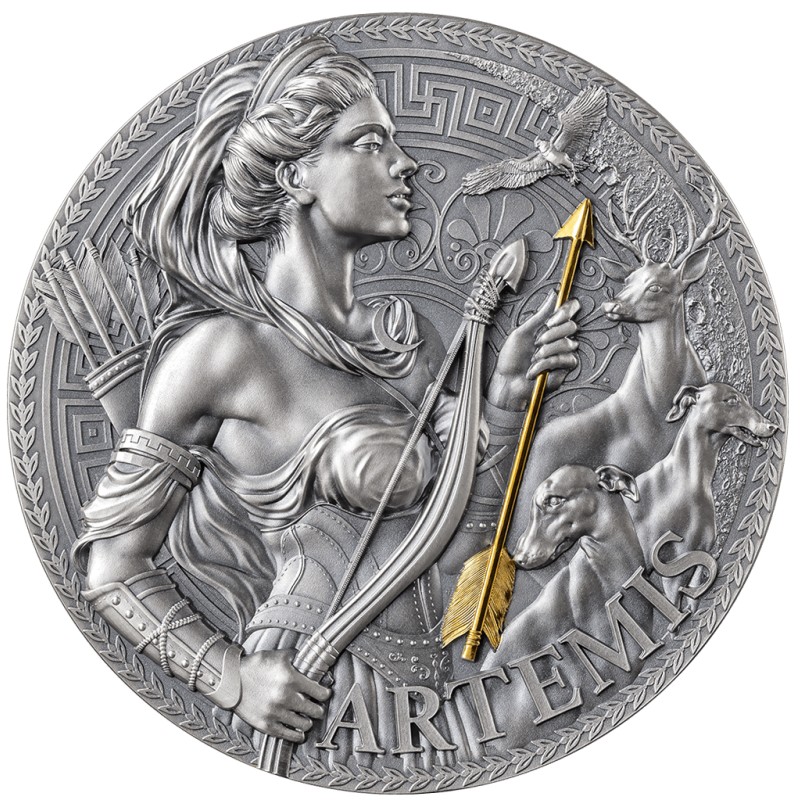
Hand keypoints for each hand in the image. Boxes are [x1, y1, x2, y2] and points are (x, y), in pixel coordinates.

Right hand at [234, 649, 330, 741]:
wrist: (230, 680)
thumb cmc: (254, 666)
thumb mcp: (278, 655)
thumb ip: (297, 658)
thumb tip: (313, 662)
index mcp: (290, 678)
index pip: (320, 693)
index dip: (325, 694)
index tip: (324, 694)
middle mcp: (284, 697)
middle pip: (315, 710)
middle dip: (318, 708)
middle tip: (316, 705)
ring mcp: (275, 713)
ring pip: (305, 724)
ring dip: (308, 720)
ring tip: (307, 717)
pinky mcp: (266, 725)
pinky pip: (289, 735)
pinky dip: (297, 735)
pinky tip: (299, 731)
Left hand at [488, 295, 579, 410]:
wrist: (508, 382)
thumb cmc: (511, 359)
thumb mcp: (522, 332)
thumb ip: (539, 315)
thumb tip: (553, 295)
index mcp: (548, 326)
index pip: (568, 311)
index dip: (565, 312)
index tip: (550, 321)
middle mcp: (558, 337)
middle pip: (572, 326)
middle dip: (552, 334)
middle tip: (537, 343)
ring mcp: (562, 352)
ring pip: (568, 343)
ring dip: (546, 351)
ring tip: (534, 358)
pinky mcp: (565, 367)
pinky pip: (565, 359)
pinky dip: (547, 364)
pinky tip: (536, 369)